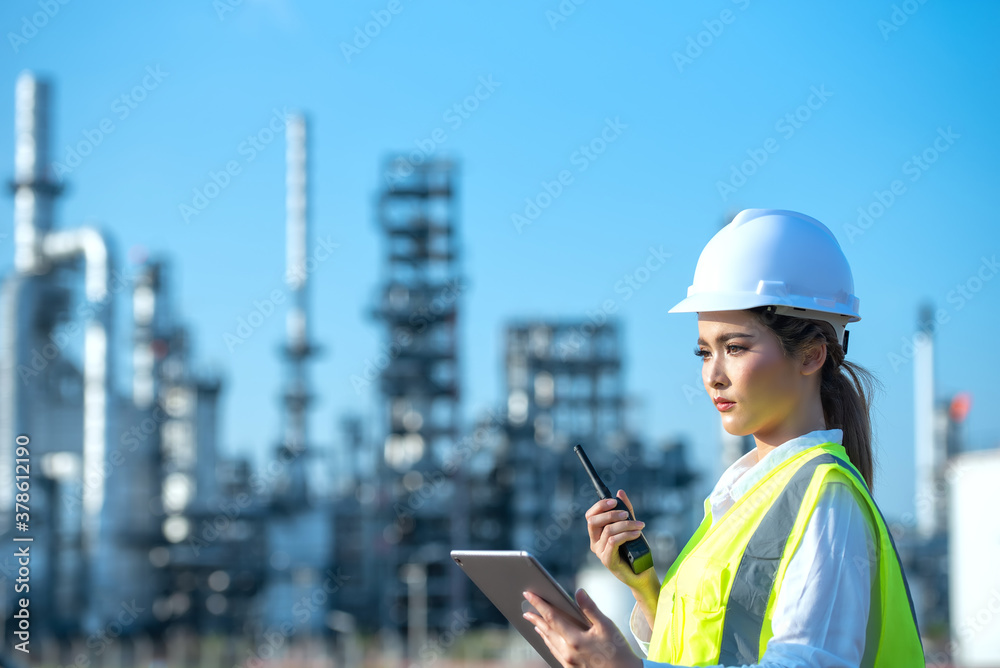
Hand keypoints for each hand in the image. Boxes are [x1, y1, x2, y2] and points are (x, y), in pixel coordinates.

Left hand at [523, 588, 641, 667]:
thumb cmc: (618, 650)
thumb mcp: (607, 626)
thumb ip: (590, 608)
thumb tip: (578, 592)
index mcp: (575, 639)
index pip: (551, 617)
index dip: (539, 604)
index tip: (528, 594)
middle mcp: (568, 652)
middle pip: (546, 631)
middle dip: (535, 618)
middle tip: (526, 609)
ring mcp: (568, 662)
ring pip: (549, 643)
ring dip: (540, 630)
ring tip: (534, 621)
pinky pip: (555, 652)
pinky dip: (548, 642)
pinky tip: (548, 638)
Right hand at [585, 489, 650, 588]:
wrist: (642, 573)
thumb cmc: (634, 550)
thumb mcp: (630, 526)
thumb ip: (625, 510)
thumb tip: (620, 492)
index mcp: (597, 534)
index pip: (590, 516)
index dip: (600, 506)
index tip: (614, 501)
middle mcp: (595, 543)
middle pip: (593, 521)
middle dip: (611, 514)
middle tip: (627, 514)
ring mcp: (600, 552)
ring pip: (608, 531)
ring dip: (626, 525)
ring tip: (640, 526)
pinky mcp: (607, 560)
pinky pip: (614, 541)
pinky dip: (626, 535)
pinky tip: (637, 534)